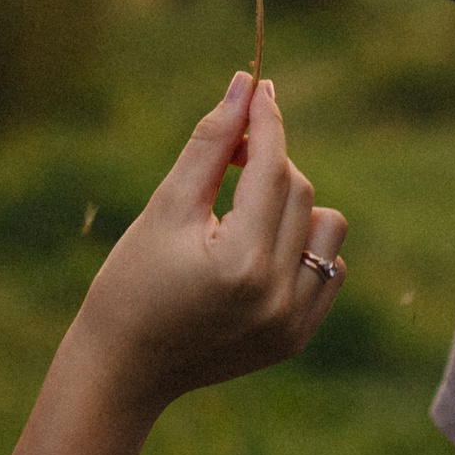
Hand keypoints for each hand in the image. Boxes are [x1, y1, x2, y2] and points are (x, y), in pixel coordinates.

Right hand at [69, 72, 347, 422]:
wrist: (125, 368)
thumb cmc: (131, 283)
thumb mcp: (165, 207)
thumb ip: (211, 145)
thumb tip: (245, 85)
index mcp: (240, 263)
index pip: (272, 169)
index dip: (266, 122)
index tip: (258, 88)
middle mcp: (278, 296)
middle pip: (300, 191)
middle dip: (269, 161)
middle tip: (229, 155)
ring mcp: (293, 322)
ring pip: (327, 226)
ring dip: (294, 204)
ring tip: (244, 212)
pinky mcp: (297, 337)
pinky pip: (329, 268)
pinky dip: (303, 246)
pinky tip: (259, 251)